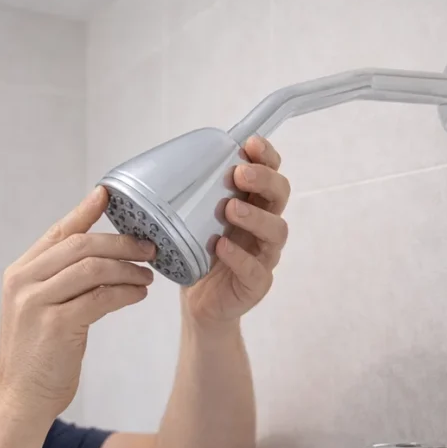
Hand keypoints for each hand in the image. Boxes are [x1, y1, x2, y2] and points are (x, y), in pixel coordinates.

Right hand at [0, 186, 155, 421]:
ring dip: (127, 268)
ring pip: (93, 268)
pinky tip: (139, 294)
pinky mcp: (56, 325)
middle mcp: (24, 283)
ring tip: (148, 274)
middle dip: (120, 242)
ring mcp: (37, 303)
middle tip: (149, 247)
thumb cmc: (36, 358)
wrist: (21, 399)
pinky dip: (125, 292)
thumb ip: (58, 282)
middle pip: (80, 246)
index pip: (57, 233)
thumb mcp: (39, 310)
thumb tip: (99, 258)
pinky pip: (101, 297)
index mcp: (19, 274)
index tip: (108, 194)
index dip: (84, 212)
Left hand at [182, 136, 290, 325]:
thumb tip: (167, 164)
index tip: (251, 144)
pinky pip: (255, 269)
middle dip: (264, 180)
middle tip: (239, 174)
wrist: (199, 304)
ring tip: (230, 209)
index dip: (266, 157)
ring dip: (255, 216)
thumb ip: (193, 196)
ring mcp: (264, 255)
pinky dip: (239, 256)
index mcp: (252, 205)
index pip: (270, 174)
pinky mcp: (257, 283)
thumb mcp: (194, 220)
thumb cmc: (200, 255)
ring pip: (276, 230)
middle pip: (279, 196)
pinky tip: (221, 247)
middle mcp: (263, 226)